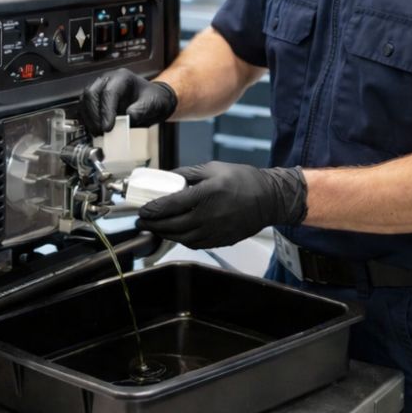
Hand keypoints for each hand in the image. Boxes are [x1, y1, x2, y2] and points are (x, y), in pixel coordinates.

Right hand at [78, 69, 177, 136]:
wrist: (153, 101)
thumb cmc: (152, 99)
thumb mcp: (154, 104)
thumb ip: (142, 109)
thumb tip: (130, 116)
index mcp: (122, 77)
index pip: (109, 92)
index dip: (106, 111)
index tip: (107, 127)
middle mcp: (108, 80)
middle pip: (91, 93)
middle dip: (94, 115)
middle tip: (101, 131)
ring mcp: (99, 88)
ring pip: (85, 100)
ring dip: (89, 118)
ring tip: (98, 132)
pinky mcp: (95, 99)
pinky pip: (84, 107)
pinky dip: (87, 119)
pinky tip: (95, 129)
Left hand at [136, 161, 307, 249]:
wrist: (269, 199)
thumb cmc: (243, 180)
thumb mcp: (213, 168)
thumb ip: (188, 173)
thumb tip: (168, 176)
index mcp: (206, 194)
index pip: (170, 205)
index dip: (152, 210)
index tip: (142, 209)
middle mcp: (208, 216)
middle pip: (172, 225)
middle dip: (153, 224)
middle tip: (142, 221)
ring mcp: (215, 231)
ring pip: (181, 238)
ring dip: (164, 234)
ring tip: (155, 228)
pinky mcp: (220, 240)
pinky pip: (195, 244)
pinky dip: (181, 240)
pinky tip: (175, 234)